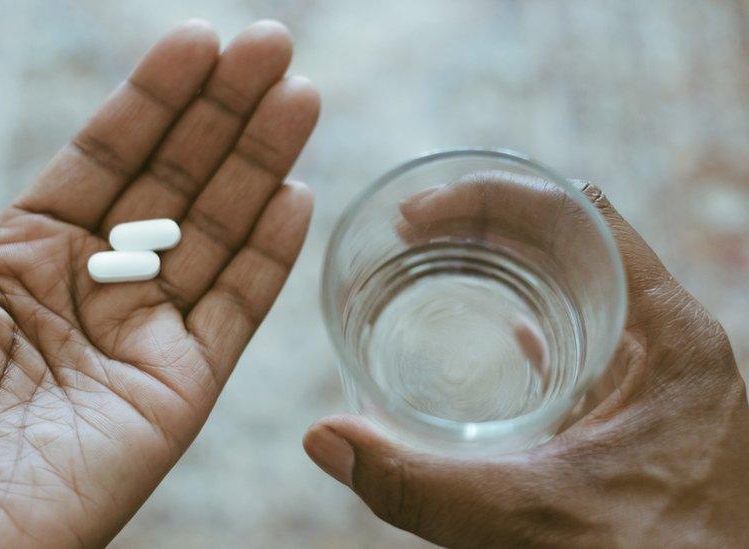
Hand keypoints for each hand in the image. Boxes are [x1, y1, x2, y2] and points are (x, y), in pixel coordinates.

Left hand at [0, 19, 318, 545]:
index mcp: (19, 256)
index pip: (104, 157)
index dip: (151, 97)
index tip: (196, 38)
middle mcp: (89, 290)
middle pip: (172, 182)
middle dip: (222, 111)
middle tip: (270, 44)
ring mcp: (138, 341)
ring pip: (214, 234)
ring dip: (259, 162)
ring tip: (298, 93)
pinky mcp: (175, 393)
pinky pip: (234, 312)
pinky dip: (268, 253)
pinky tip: (296, 189)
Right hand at [304, 180, 748, 546]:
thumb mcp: (529, 517)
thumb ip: (419, 484)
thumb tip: (324, 440)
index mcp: (668, 336)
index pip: (579, 215)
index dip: (491, 196)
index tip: (417, 215)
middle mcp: (667, 339)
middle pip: (570, 239)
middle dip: (481, 224)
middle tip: (405, 232)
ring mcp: (656, 371)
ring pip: (573, 282)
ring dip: (501, 265)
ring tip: (428, 264)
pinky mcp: (639, 405)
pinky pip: (581, 332)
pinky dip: (526, 317)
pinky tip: (490, 336)